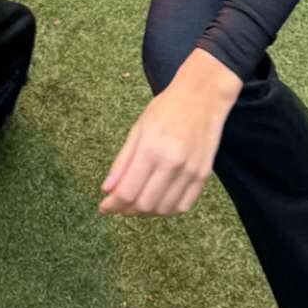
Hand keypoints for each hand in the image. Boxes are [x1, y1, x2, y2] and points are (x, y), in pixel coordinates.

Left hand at [99, 51, 241, 216]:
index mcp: (151, 149)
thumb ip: (122, 162)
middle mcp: (172, 163)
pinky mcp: (203, 175)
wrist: (203, 96)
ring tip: (137, 202)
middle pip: (144, 204)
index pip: (127, 191)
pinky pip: (183, 206)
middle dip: (127, 210)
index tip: (104, 207)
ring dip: (146, 212)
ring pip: (164, 209)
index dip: (112, 205)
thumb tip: (106, 189)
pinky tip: (157, 201)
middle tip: (119, 205)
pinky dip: (167, 210)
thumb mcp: (138, 128)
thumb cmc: (167, 107)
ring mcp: (190, 171)